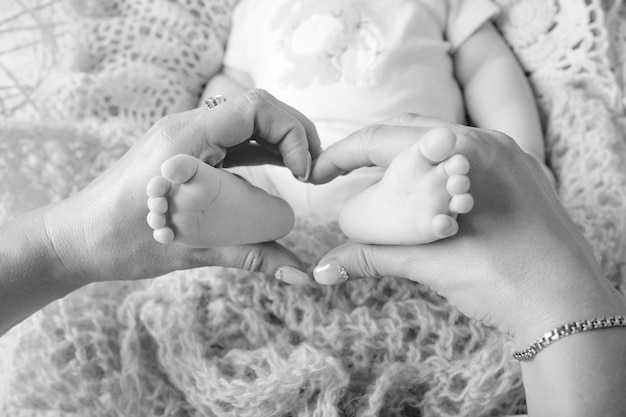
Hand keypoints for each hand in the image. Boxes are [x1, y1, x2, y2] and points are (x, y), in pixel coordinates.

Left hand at [41, 89, 316, 285]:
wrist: (75, 238)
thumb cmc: (121, 243)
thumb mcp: (192, 250)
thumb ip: (252, 256)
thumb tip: (301, 277)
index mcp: (185, 141)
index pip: (255, 109)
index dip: (291, 134)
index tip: (303, 175)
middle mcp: (185, 127)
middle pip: (258, 108)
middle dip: (295, 133)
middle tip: (314, 171)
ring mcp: (184, 135)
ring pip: (247, 119)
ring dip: (280, 139)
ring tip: (302, 171)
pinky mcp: (186, 148)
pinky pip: (232, 137)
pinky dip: (261, 148)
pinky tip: (277, 170)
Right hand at [310, 114, 624, 346]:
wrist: (568, 308)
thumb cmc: (504, 278)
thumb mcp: (430, 262)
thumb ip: (371, 257)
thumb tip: (322, 269)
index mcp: (463, 149)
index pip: (385, 138)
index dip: (342, 155)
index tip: (317, 174)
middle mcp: (489, 141)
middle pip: (411, 136)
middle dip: (371, 156)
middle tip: (342, 179)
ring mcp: (510, 157)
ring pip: (440, 148)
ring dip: (404, 165)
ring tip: (380, 191)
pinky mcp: (523, 176)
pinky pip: (466, 162)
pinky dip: (435, 175)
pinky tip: (423, 199)